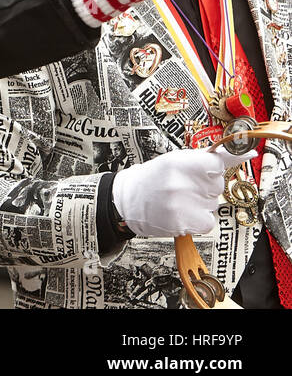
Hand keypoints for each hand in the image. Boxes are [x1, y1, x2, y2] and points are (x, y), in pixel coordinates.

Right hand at [112, 148, 255, 237]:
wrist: (127, 200)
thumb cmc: (154, 177)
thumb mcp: (176, 159)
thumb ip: (210, 157)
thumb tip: (247, 152)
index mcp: (179, 162)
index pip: (218, 163)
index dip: (210, 169)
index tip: (201, 171)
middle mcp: (180, 183)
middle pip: (217, 186)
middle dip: (205, 187)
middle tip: (182, 186)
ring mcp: (182, 204)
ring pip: (213, 204)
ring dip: (201, 204)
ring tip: (178, 200)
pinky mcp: (183, 223)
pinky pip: (208, 222)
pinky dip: (198, 220)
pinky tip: (182, 213)